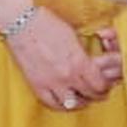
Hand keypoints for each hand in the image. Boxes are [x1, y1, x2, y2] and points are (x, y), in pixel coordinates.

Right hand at [6, 7, 122, 111]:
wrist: (21, 22)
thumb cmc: (47, 23)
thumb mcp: (74, 36)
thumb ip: (84, 55)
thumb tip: (92, 65)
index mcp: (79, 61)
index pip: (99, 84)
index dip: (105, 86)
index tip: (105, 85)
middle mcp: (67, 75)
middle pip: (89, 94)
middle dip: (97, 94)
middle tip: (98, 92)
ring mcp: (51, 82)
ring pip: (72, 103)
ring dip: (80, 102)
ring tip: (83, 98)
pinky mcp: (36, 84)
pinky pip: (51, 103)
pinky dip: (60, 104)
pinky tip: (65, 101)